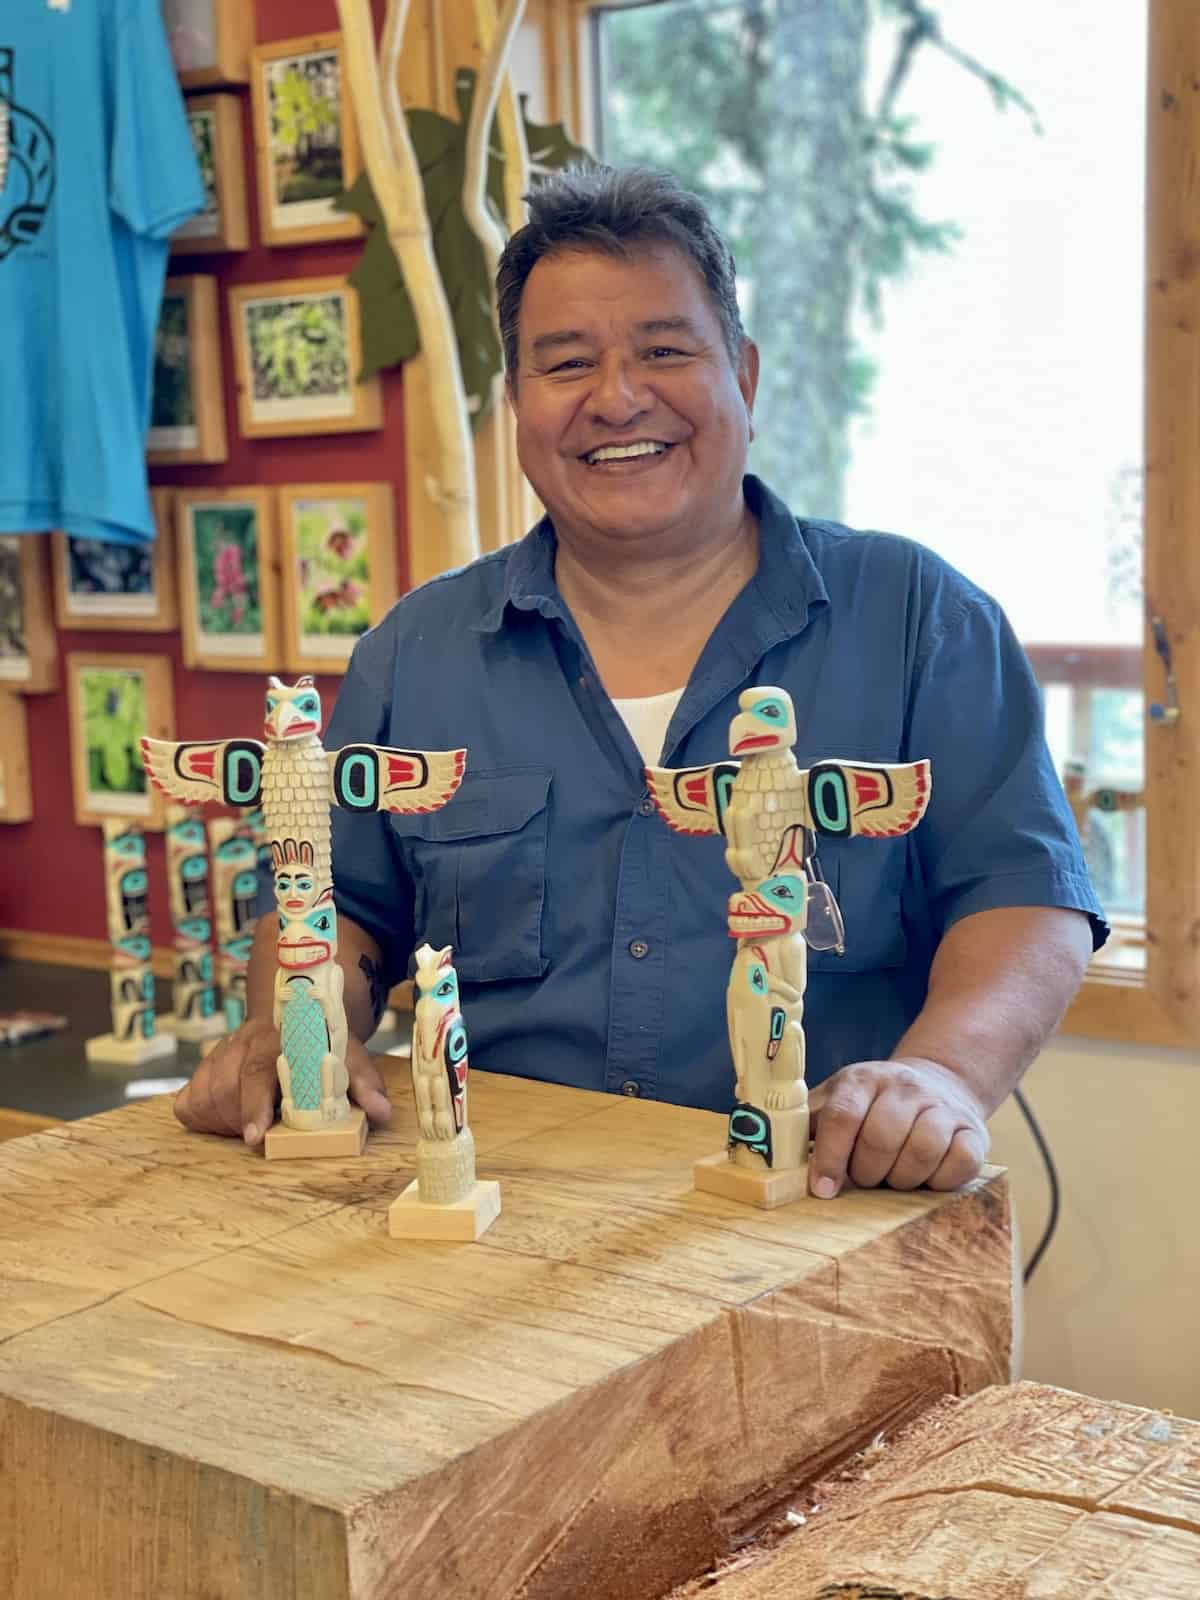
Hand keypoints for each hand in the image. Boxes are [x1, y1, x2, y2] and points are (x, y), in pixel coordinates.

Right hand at [174, 1020, 392, 1145]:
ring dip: (225, 1122)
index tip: (255, 1137)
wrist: (292, 1013)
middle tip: (260, 1135)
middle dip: (240, 1120)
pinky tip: (226, 1119)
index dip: (254, 1106)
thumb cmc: (321, 1043)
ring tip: (253, 1125)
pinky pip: (188, 1103)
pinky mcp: (204, 1070)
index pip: (257, 1070)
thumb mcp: (347, 1054)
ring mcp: (220, 1056)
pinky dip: (203, 1118)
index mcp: (278, 1038)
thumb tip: (382, 1112)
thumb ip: (364, 1082)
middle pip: (226, 1089)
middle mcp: (243, 1043)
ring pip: (206, 1097)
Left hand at [806, 1057, 988, 1197]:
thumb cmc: (875, 1104)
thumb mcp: (838, 1099)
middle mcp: (905, 1087)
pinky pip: (959, 1164)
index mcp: (863, 1080)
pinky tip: (926, 1177)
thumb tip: (769, 1152)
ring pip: (921, 1151)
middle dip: (866, 1172)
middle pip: (880, 1138)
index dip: (829, 1156)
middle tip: (864, 1178)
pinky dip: (939, 1180)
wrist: (940, 1081)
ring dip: (901, 1178)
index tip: (822, 1188)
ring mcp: (942, 1107)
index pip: (842, 1116)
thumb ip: (807, 1123)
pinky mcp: (973, 1132)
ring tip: (893, 1176)